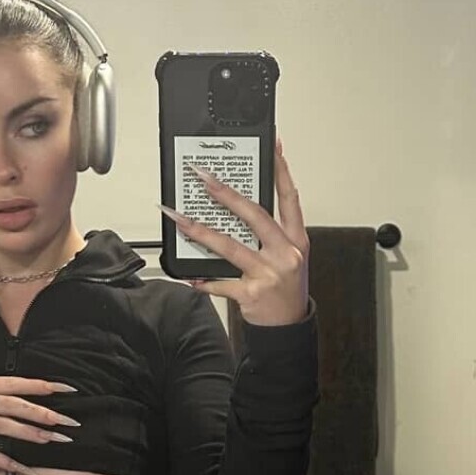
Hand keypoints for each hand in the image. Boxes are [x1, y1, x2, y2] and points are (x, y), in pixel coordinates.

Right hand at [0, 332, 79, 474]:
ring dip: (30, 434)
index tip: (63, 388)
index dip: (38, 385)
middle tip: (68, 421)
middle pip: (13, 406)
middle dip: (42, 412)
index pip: (12, 383)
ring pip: (3, 428)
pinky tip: (26, 469)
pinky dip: (6, 462)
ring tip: (54, 439)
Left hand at [161, 137, 309, 325]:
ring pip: (230, 246)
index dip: (281, 170)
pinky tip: (189, 275)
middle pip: (255, 215)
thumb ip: (272, 234)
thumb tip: (238, 207)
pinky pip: (221, 282)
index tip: (272, 147)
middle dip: (226, 194)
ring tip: (178, 218)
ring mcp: (269, 274)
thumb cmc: (287, 290)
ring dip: (200, 230)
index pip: (290, 197)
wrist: (289, 327)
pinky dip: (203, 279)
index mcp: (296, 240)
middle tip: (204, 178)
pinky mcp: (252, 294)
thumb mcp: (289, 257)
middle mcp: (285, 254)